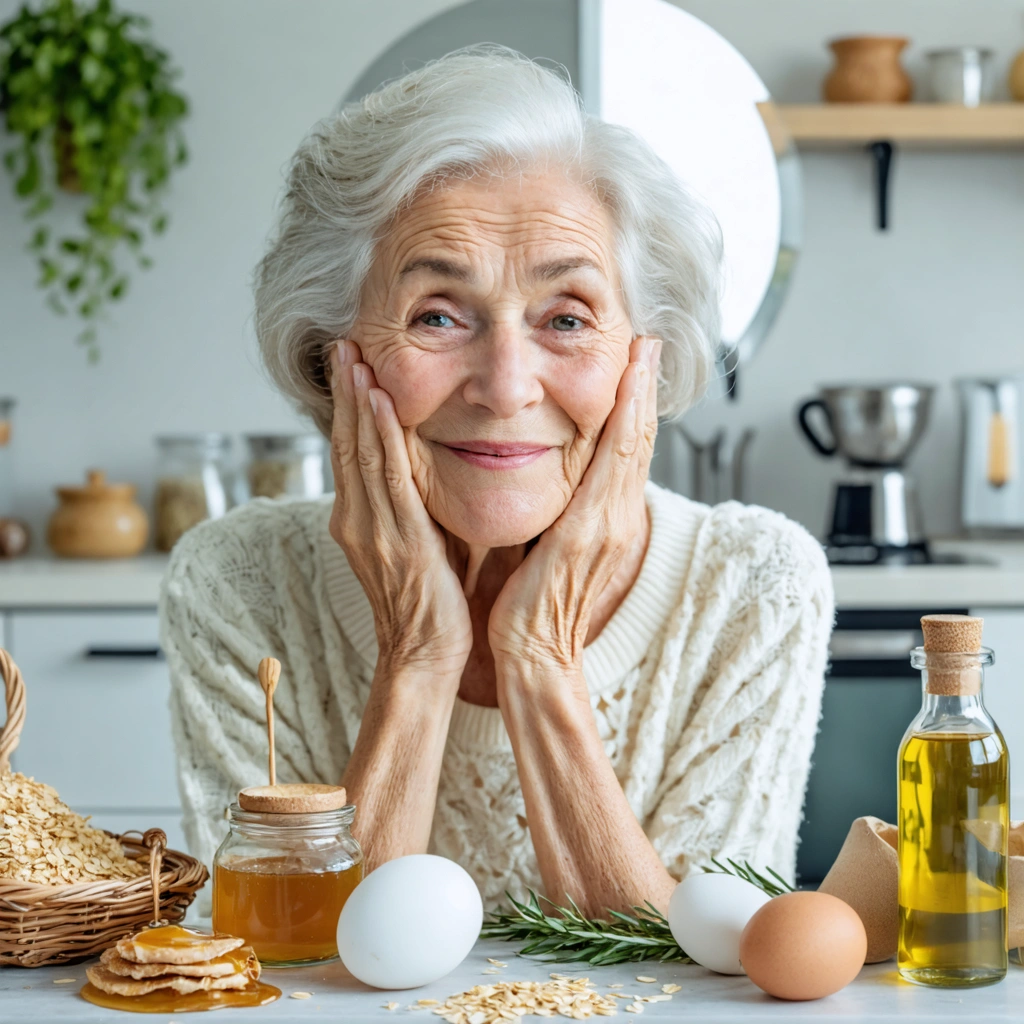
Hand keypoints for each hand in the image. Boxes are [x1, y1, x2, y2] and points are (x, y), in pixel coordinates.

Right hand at [328, 340, 472, 681]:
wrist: (424, 655)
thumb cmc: (430, 604)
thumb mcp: (420, 543)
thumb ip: (418, 506)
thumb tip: (434, 470)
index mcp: (360, 520)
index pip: (351, 453)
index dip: (349, 408)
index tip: (352, 367)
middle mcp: (357, 519)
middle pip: (346, 442)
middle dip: (345, 391)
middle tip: (343, 345)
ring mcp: (372, 527)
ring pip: (359, 450)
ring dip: (356, 399)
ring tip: (353, 356)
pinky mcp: (395, 536)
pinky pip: (386, 476)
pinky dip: (379, 434)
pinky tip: (377, 401)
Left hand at [487, 336, 659, 674]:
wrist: (534, 652)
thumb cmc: (534, 605)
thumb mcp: (548, 549)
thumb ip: (555, 514)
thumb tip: (546, 484)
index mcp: (605, 520)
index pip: (624, 453)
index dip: (634, 407)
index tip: (636, 365)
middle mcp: (617, 517)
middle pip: (638, 441)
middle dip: (644, 389)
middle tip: (648, 343)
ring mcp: (609, 523)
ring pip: (632, 446)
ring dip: (639, 395)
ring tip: (642, 352)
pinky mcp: (590, 530)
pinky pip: (613, 466)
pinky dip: (623, 425)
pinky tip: (626, 393)